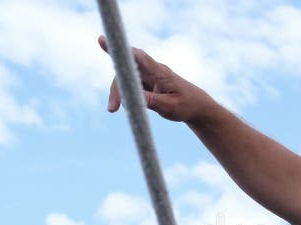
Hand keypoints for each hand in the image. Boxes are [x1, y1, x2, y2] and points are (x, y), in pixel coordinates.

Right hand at [98, 35, 213, 122]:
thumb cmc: (187, 105)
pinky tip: (121, 106)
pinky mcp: (145, 83)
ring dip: (118, 92)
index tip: (102, 40)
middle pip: (126, 70)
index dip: (120, 49)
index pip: (138, 57)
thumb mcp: (170, 107)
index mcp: (160, 72)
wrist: (198, 107)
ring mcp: (148, 76)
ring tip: (112, 109)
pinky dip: (123, 95)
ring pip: (125, 78)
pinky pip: (129, 85)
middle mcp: (152, 70)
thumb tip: (130, 99)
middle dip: (116, 86)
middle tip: (112, 107)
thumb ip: (152, 101)